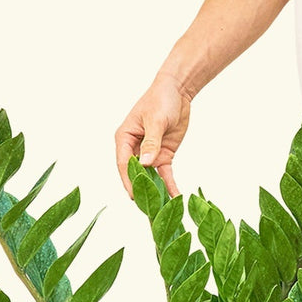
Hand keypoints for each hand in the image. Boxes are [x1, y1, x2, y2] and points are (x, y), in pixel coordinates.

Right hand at [114, 72, 192, 199]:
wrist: (178, 92)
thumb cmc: (161, 100)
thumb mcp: (156, 120)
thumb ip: (151, 142)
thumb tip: (145, 163)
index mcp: (124, 138)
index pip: (124, 163)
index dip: (128, 180)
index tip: (134, 195)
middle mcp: (134, 148)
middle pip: (135, 173)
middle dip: (141, 190)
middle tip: (147, 209)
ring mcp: (149, 153)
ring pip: (150, 177)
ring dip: (155, 191)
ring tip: (160, 209)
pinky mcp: (163, 155)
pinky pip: (165, 174)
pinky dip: (169, 185)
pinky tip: (175, 197)